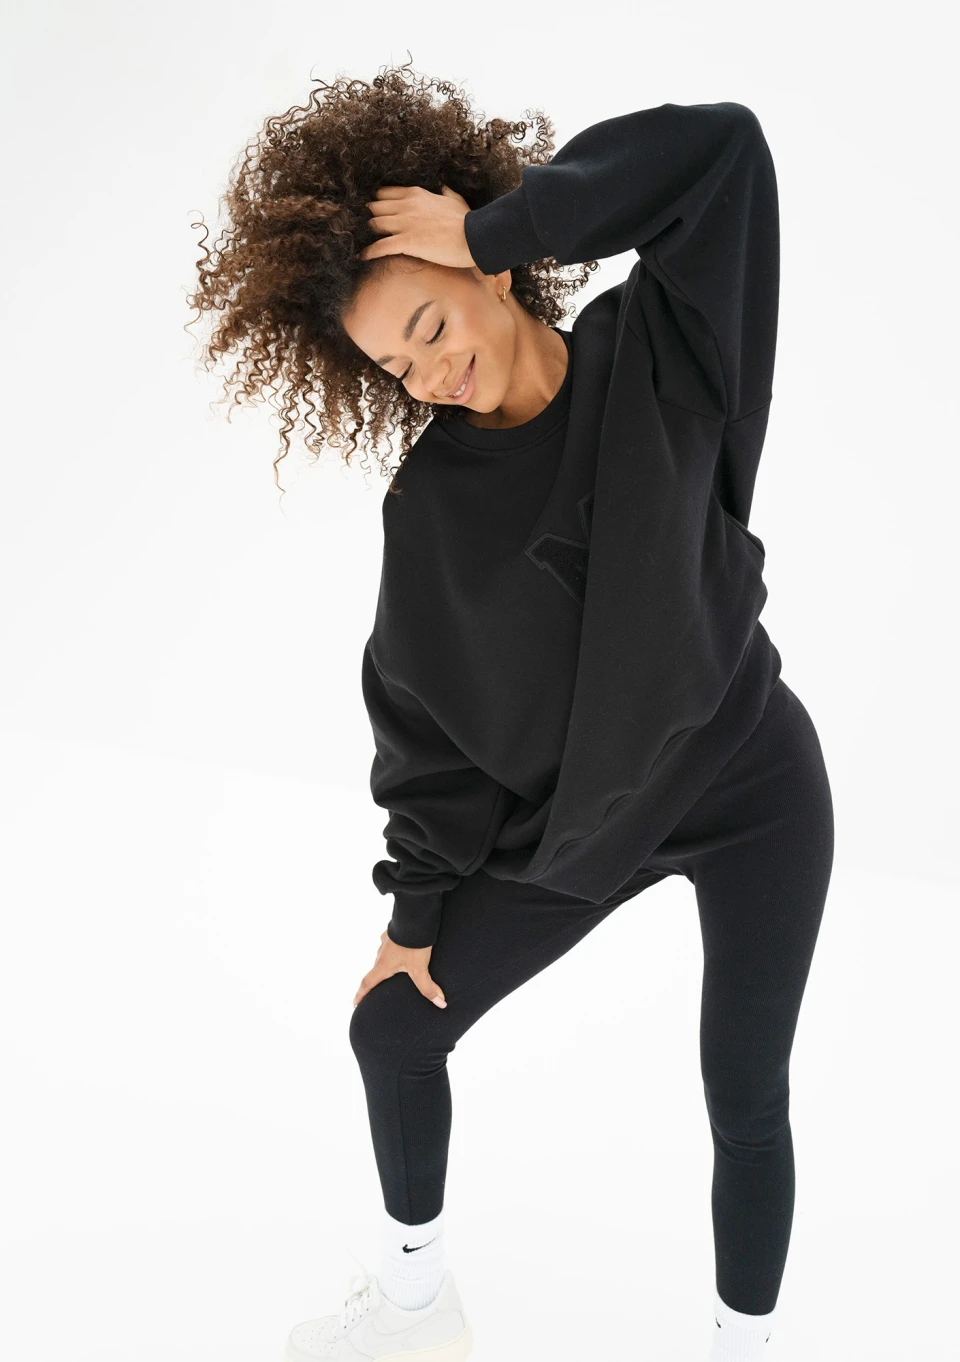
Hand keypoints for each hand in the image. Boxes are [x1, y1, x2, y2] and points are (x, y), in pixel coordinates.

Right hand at [353, 929, 447, 1008]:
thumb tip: (440, 1003)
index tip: (355, 1003)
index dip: (361, 994)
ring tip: (396, 969)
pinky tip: (405, 950)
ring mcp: (387, 941)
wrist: (415, 917)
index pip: (368, 983)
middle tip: (380, 988)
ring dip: (387, 964)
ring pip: (384, 956)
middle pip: (376, 970)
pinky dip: (396, 951)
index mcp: (383, 965)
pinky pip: (392, 945)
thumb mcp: (420, 969)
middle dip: (377, 979)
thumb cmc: (414, 944)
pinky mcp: (394, 931)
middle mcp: (381, 953)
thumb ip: (428, 987)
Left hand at [358, 184, 475, 269]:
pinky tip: (362, 256)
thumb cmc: (466, 221)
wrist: (472, 237)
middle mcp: (406, 206)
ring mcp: (405, 224)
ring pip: (375, 224)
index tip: (377, 209)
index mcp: (416, 194)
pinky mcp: (406, 242)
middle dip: (372, 216)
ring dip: (369, 232)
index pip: (386, 193)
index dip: (379, 201)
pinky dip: (369, 252)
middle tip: (369, 227)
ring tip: (365, 240)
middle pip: (376, 207)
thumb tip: (443, 187)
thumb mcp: (456, 200)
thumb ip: (446, 192)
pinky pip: (380, 246)